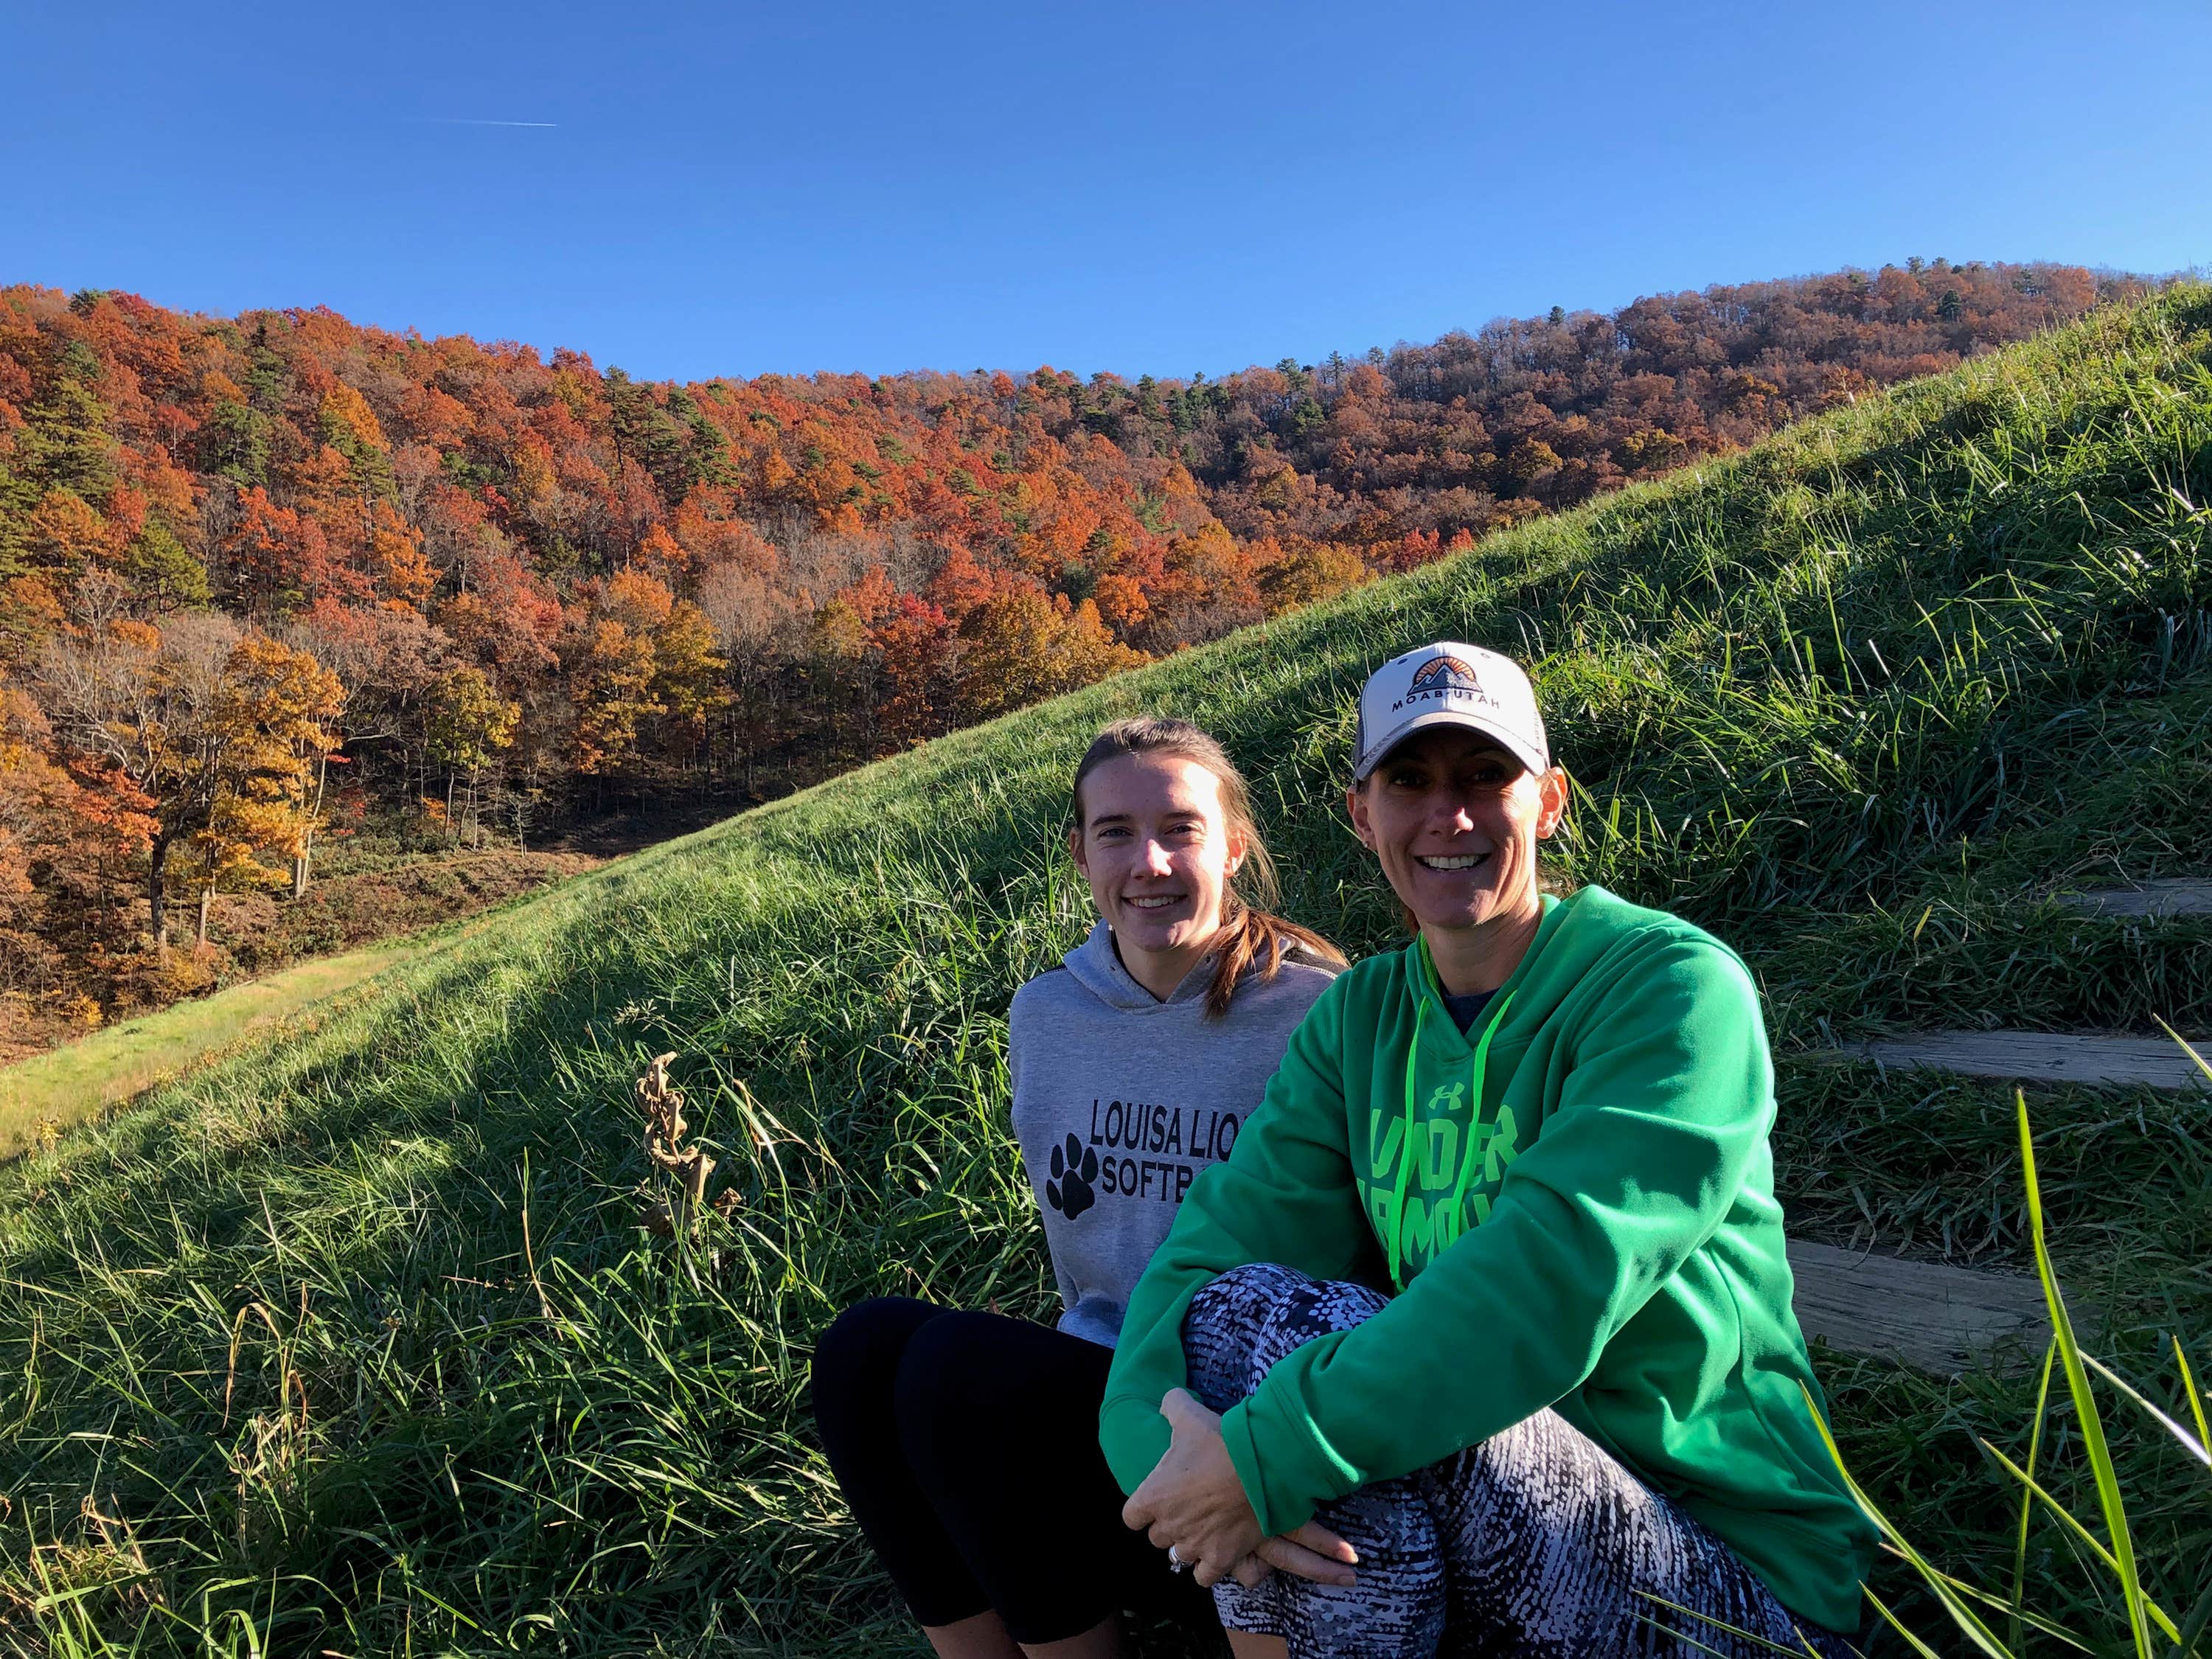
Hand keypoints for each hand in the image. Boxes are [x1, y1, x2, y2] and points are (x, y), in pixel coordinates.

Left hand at [1123, 1390, 1359, 1588]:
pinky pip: (1204, 1577)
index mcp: (1153, 1497)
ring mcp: (1194, 1544)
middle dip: (1169, 1524)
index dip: (1143, 1508)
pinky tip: (1216, 1553)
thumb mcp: (1189, 1415)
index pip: (1131, 1516)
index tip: (1157, 1499)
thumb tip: (1167, 1400)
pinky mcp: (1221, 1558)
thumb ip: (1171, 1405)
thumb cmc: (1220, 1442)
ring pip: (1179, 1556)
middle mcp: (1169, 1526)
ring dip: (1187, 1544)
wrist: (1261, 1467)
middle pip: (1157, 1537)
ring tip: (1202, 1530)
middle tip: (1187, 1509)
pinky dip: (1208, 1568)